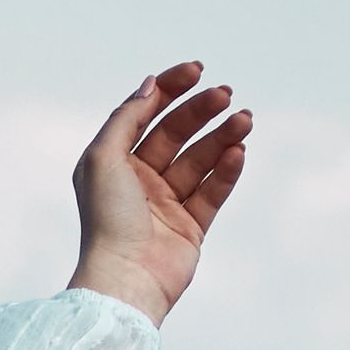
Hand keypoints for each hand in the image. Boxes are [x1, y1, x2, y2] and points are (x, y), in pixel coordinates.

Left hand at [67, 61, 254, 322]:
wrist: (126, 278)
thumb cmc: (107, 219)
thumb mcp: (104, 156)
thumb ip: (127, 116)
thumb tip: (150, 83)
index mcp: (115, 162)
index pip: (146, 114)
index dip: (170, 89)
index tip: (197, 71)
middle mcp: (140, 180)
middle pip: (177, 133)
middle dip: (202, 111)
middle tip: (227, 95)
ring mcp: (167, 204)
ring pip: (200, 160)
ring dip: (223, 137)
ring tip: (245, 119)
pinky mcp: (191, 227)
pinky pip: (213, 191)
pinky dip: (226, 170)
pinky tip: (238, 152)